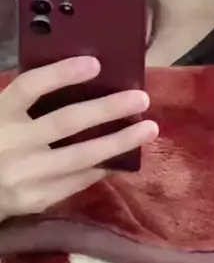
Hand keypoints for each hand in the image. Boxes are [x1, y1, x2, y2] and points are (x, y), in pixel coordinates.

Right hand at [0, 57, 157, 220]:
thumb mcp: (1, 116)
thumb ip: (29, 101)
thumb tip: (86, 74)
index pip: (30, 87)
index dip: (61, 73)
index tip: (95, 63)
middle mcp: (10, 144)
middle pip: (65, 122)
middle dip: (107, 108)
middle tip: (141, 97)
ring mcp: (24, 175)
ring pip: (80, 156)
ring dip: (119, 141)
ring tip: (149, 128)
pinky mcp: (36, 199)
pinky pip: (79, 180)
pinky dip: (104, 166)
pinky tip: (125, 156)